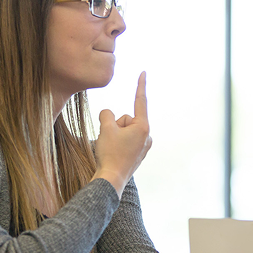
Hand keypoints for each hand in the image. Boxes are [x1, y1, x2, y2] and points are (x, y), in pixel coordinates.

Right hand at [93, 72, 152, 195]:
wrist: (110, 180)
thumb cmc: (110, 154)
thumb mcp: (105, 128)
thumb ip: (106, 114)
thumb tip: (108, 115)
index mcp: (143, 127)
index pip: (140, 101)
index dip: (140, 85)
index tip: (143, 72)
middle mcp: (147, 136)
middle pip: (126, 119)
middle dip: (115, 125)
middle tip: (110, 141)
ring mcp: (143, 146)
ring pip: (123, 130)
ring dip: (114, 135)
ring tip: (111, 149)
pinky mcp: (137, 154)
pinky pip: (123, 141)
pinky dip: (116, 144)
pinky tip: (114, 154)